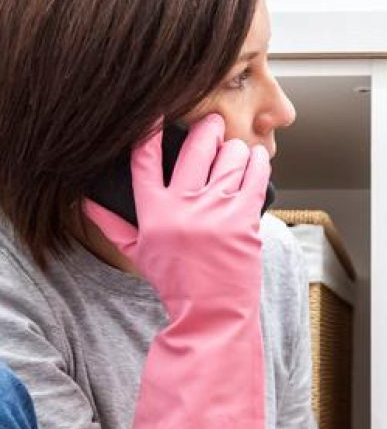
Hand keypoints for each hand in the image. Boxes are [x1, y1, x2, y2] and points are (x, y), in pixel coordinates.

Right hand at [81, 112, 269, 314]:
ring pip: (228, 158)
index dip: (149, 130)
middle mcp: (183, 206)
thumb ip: (113, 225)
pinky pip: (254, 177)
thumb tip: (86, 201)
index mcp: (153, 211)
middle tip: (214, 122)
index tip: (158, 113)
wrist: (211, 315)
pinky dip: (258, 162)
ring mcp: (215, 211)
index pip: (144, 158)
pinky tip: (257, 156)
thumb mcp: (139, 254)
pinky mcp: (244, 219)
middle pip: (194, 148)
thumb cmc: (175, 284)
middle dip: (206, 129)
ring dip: (235, 146)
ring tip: (236, 145)